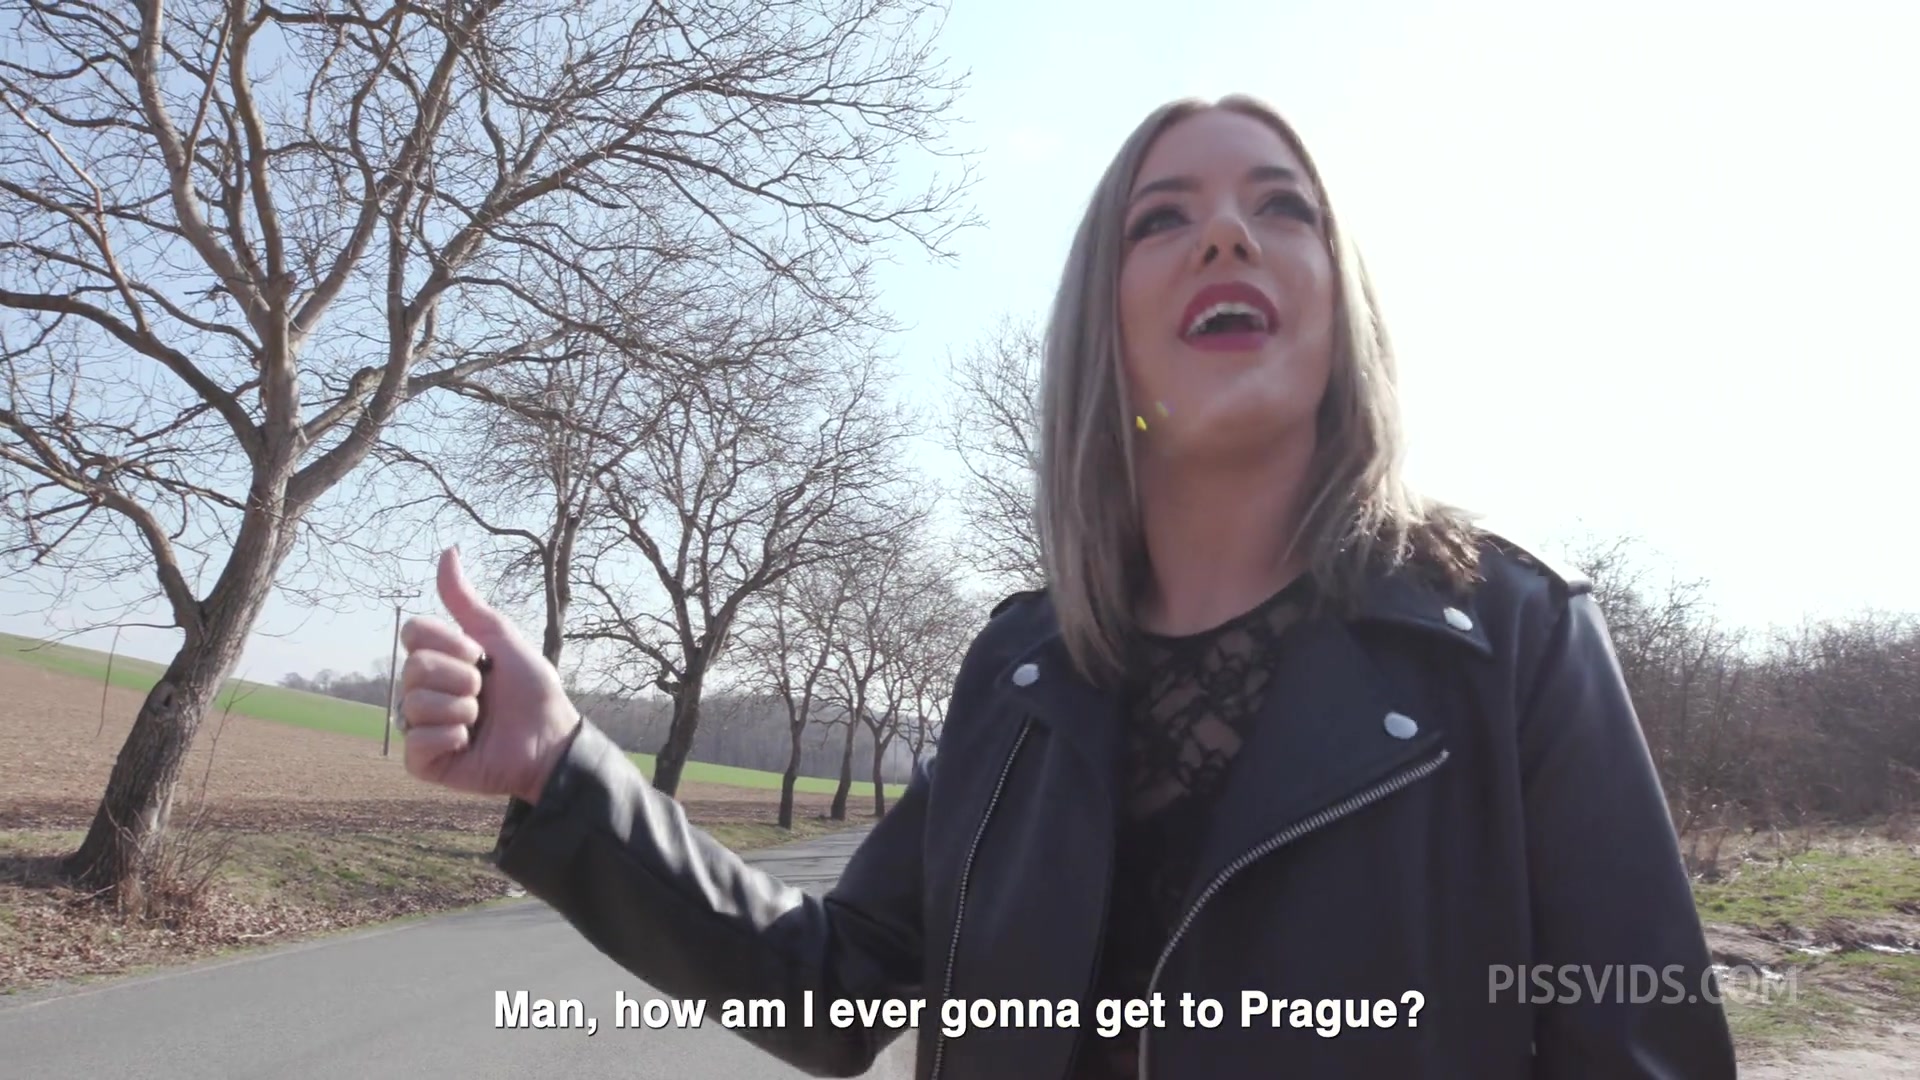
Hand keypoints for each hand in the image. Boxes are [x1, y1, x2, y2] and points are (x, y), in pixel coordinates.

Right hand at [397, 547, 580, 803]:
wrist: (549, 738)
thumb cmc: (530, 689)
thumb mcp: (500, 637)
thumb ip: (466, 600)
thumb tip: (448, 551)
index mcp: (437, 659)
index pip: (412, 634)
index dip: (450, 644)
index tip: (481, 656)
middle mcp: (422, 691)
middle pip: (414, 669)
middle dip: (462, 678)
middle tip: (486, 692)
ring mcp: (420, 726)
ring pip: (415, 705)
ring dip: (462, 710)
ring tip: (481, 720)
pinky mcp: (424, 761)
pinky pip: (418, 744)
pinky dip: (451, 739)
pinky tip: (469, 742)